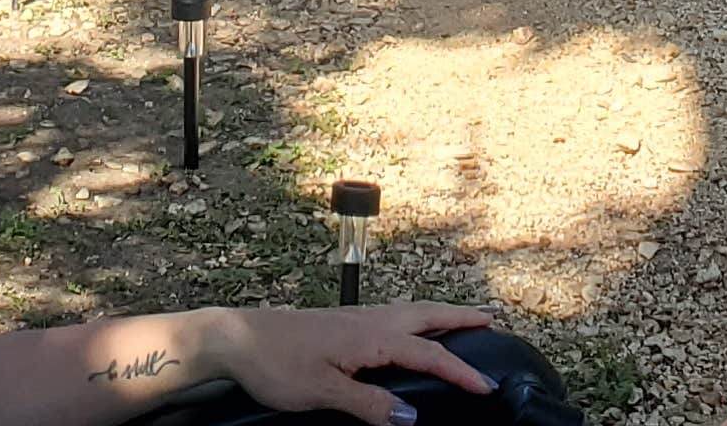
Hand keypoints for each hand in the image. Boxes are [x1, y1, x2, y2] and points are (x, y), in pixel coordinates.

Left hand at [205, 303, 498, 422]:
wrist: (235, 338)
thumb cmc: (275, 363)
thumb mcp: (322, 392)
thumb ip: (368, 403)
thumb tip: (410, 416)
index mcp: (370, 336)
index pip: (427, 353)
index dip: (460, 372)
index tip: (488, 386)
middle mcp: (368, 320)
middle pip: (425, 315)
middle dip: (459, 318)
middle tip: (491, 320)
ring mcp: (354, 318)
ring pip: (408, 312)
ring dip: (438, 314)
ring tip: (461, 320)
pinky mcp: (341, 324)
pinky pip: (391, 316)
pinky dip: (414, 318)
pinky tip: (408, 330)